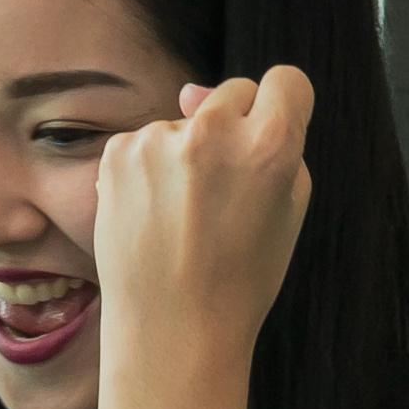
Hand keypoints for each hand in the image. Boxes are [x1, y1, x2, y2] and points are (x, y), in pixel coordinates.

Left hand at [90, 66, 309, 408]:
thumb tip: (199, 93)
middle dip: (234, 126)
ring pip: (185, 122)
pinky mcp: (118, 153)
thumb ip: (275, 143)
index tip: (273, 130)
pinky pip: (145, 142)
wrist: (172, 328)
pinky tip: (155, 213)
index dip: (284, 107)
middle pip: (234, 92)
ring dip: (187, 151)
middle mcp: (213, 132)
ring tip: (185, 214)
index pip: (287, 80)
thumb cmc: (239, 277)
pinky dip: (150, 168)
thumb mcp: (289, 211)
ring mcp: (159, 140)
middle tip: (225, 188)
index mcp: (271, 145)